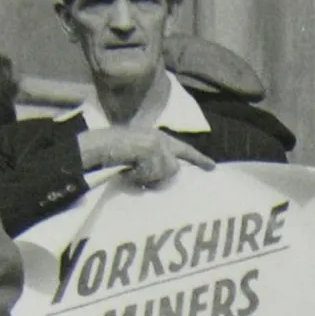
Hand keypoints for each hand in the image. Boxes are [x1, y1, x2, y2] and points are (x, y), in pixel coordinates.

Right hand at [77, 128, 215, 185]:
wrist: (101, 144)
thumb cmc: (112, 150)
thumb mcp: (135, 154)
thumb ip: (150, 162)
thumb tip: (158, 178)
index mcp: (158, 137)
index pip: (183, 149)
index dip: (198, 158)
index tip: (213, 167)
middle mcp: (162, 140)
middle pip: (173, 168)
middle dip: (159, 176)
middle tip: (138, 174)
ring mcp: (160, 145)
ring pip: (165, 172)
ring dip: (148, 176)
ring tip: (130, 171)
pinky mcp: (156, 153)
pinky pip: (154, 174)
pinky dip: (141, 177)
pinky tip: (129, 171)